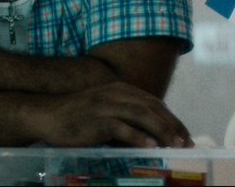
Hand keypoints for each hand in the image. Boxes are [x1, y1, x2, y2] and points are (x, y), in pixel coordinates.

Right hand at [32, 82, 192, 147]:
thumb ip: (126, 116)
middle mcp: (116, 93)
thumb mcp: (105, 109)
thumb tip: (151, 134)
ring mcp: (106, 105)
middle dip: (172, 125)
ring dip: (162, 130)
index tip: (185, 133)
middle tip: (187, 142)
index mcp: (121, 89)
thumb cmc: (77, 115)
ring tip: (175, 144)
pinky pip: (122, 128)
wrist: (47, 115)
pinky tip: (150, 146)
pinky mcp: (97, 120)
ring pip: (142, 116)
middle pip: (152, 108)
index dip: (171, 118)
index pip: (154, 103)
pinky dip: (138, 137)